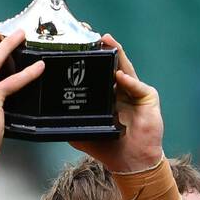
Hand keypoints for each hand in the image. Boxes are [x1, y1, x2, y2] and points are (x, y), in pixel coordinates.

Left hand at [71, 35, 163, 173]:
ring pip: (126, 69)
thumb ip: (72, 125)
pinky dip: (129, 82)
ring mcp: (136, 92)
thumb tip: (52, 120)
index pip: (100, 72)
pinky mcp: (148, 98)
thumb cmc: (110, 149)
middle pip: (114, 65)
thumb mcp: (83, 136)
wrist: (130, 163)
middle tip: (96, 36)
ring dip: (118, 55)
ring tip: (108, 42)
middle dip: (106, 50)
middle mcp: (122, 90)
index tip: (83, 46)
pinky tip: (120, 77)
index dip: (94, 59)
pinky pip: (138, 86)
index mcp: (108, 96)